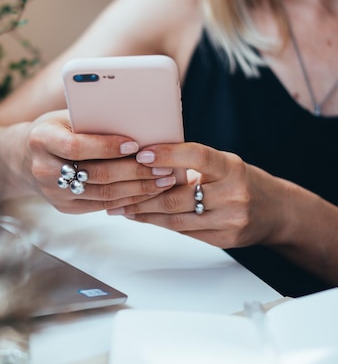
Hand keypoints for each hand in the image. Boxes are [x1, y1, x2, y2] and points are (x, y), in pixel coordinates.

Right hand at [24, 110, 177, 213]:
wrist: (25, 157)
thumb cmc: (55, 129)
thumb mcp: (66, 117)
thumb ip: (92, 120)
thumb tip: (137, 122)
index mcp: (41, 139)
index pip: (76, 147)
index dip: (106, 147)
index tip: (135, 143)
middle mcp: (43, 169)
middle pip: (95, 174)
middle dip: (133, 170)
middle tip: (162, 165)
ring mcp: (53, 192)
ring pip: (102, 194)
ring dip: (137, 188)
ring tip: (162, 180)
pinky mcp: (64, 207)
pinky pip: (101, 205)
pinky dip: (127, 199)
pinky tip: (147, 192)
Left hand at [108, 142, 287, 247]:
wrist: (276, 212)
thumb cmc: (242, 181)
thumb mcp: (224, 164)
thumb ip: (193, 164)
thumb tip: (147, 159)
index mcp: (231, 168)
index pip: (197, 157)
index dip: (168, 155)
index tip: (142, 154)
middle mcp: (233, 195)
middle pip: (177, 197)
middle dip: (142, 194)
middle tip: (116, 190)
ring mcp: (229, 221)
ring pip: (176, 219)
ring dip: (144, 213)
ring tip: (122, 207)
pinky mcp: (223, 240)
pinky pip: (183, 232)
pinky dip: (159, 223)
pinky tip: (142, 217)